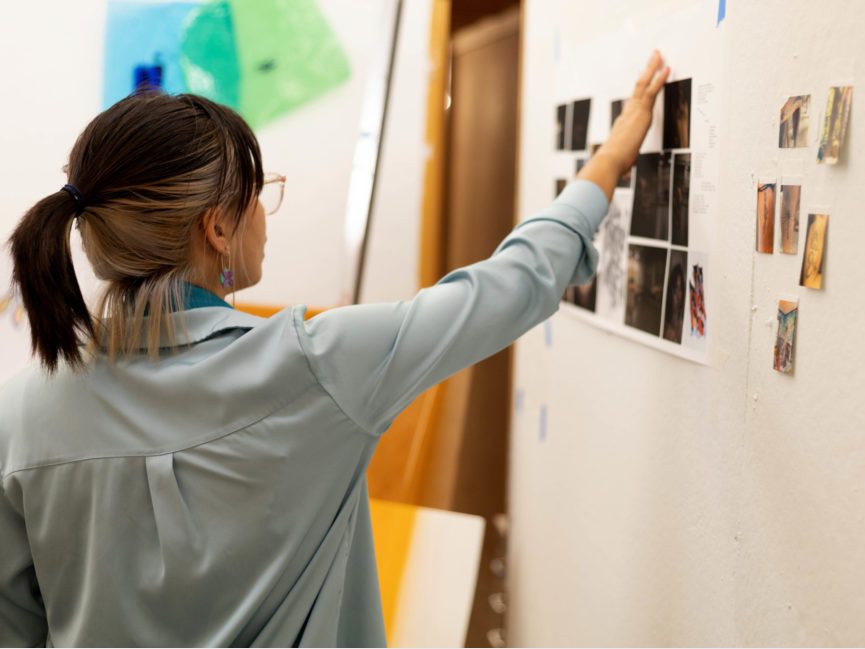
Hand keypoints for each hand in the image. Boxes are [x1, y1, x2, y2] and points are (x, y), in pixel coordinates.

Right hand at [599, 50, 668, 172]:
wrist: (609, 161)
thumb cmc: (612, 165)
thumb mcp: (620, 162)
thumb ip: (622, 163)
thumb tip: (620, 174)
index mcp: (622, 125)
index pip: (633, 105)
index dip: (639, 92)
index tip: (644, 82)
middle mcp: (627, 114)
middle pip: (637, 88)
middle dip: (646, 72)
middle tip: (653, 58)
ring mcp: (634, 111)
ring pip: (644, 84)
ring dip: (652, 68)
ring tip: (659, 54)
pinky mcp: (642, 112)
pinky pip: (652, 91)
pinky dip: (660, 79)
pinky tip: (667, 68)